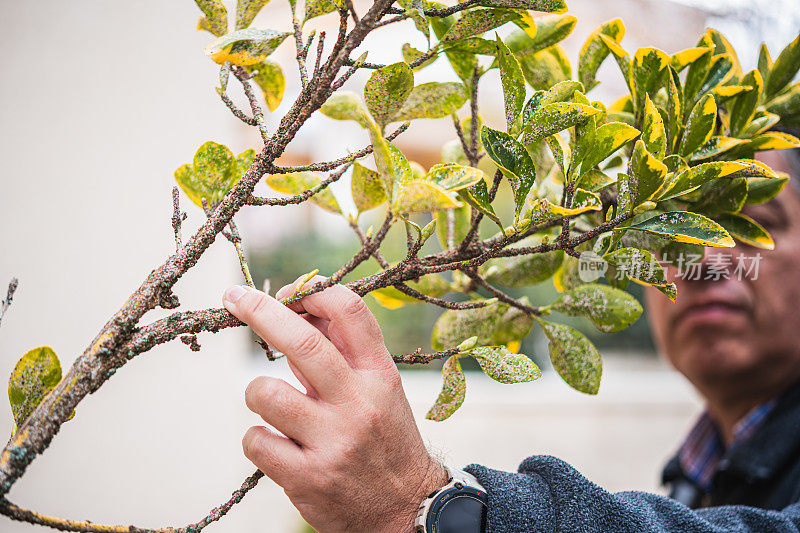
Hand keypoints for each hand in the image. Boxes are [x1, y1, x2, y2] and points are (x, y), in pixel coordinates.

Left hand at [223, 276, 447, 532]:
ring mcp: (332, 441)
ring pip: (265, 394)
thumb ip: (342, 354)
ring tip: (273, 407)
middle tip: (235, 298)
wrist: (404, 508)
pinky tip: (278, 446)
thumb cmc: (385, 439)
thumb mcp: (379, 389)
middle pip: (303, 343)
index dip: (312, 291)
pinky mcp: (307, 476)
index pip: (350, 312)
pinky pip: (255, 440)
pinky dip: (258, 438)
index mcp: (379, 375)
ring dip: (257, 394)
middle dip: (261, 312)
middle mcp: (358, 403)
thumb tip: (297, 312)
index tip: (289, 292)